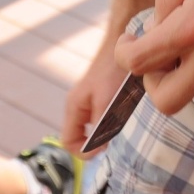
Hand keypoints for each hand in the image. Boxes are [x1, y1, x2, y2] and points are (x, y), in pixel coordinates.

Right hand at [63, 35, 129, 151]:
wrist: (124, 42)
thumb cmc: (114, 71)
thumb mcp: (107, 102)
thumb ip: (101, 126)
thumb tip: (98, 148)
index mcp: (74, 107)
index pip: (68, 141)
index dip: (83, 152)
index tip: (104, 150)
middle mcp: (77, 104)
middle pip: (79, 136)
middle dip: (96, 142)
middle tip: (115, 139)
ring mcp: (88, 100)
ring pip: (92, 127)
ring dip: (105, 131)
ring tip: (121, 125)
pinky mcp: (100, 95)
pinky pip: (101, 117)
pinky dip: (111, 121)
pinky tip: (124, 114)